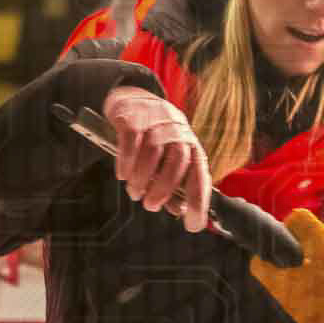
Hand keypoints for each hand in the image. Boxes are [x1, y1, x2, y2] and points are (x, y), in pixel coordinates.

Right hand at [102, 86, 210, 232]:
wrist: (133, 98)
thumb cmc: (154, 136)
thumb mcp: (167, 159)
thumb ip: (173, 184)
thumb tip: (177, 210)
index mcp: (191, 145)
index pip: (200, 175)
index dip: (198, 202)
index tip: (192, 224)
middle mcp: (178, 131)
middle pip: (178, 161)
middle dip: (164, 189)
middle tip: (151, 206)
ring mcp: (156, 122)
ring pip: (153, 152)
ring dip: (142, 178)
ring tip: (135, 193)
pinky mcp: (133, 117)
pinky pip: (131, 140)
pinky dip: (127, 161)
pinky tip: (123, 175)